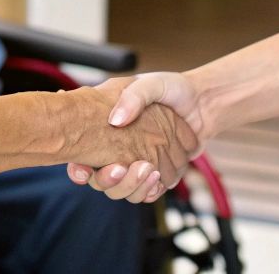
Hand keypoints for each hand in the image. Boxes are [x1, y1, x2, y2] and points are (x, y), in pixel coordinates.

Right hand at [66, 72, 205, 201]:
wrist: (202, 103)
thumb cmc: (172, 89)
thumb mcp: (150, 83)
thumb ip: (133, 97)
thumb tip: (115, 120)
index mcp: (105, 129)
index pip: (80, 155)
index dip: (76, 168)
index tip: (82, 169)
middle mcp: (116, 151)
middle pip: (100, 181)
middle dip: (109, 180)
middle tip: (124, 167)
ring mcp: (135, 166)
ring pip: (122, 192)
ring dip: (132, 186)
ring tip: (149, 170)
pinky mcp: (156, 176)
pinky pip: (146, 194)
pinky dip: (149, 191)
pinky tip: (157, 180)